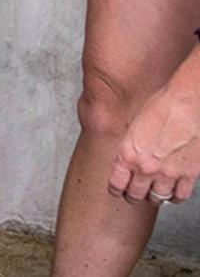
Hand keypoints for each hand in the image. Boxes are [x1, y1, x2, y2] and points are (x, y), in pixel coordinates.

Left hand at [108, 85, 199, 204]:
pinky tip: (172, 193)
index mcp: (128, 154)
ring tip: (152, 194)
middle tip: (133, 194)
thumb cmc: (161, 108)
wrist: (187, 104)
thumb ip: (130, 148)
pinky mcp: (188, 175)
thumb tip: (127, 160)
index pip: (116, 184)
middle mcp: (146, 168)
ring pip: (157, 198)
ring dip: (153, 197)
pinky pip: (180, 196)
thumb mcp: (134, 127)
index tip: (117, 191)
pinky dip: (175, 197)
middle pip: (135, 195)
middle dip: (133, 196)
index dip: (115, 190)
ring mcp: (168, 173)